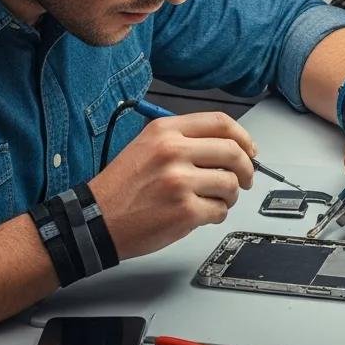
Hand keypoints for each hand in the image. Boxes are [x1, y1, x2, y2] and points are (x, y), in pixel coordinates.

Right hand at [89, 112, 255, 260]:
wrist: (94, 222)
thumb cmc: (122, 187)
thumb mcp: (148, 146)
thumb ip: (186, 140)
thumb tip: (231, 146)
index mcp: (165, 131)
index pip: (221, 123)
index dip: (243, 137)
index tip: (250, 150)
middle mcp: (173, 152)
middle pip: (233, 152)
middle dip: (246, 169)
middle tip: (244, 180)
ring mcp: (179, 182)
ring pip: (230, 184)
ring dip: (230, 195)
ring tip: (215, 200)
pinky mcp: (184, 211)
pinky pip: (220, 210)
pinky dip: (217, 214)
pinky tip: (202, 214)